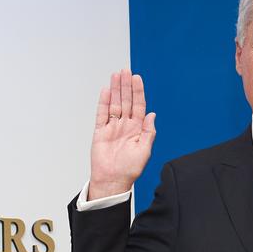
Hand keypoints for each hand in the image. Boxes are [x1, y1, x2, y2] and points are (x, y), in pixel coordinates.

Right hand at [88, 69, 156, 200]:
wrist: (112, 181)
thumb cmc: (129, 169)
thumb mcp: (144, 150)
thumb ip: (148, 132)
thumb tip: (152, 115)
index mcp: (137, 128)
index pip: (138, 105)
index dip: (138, 92)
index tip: (137, 78)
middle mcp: (125, 125)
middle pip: (126, 100)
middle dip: (126, 85)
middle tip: (125, 71)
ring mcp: (112, 127)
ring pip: (114, 104)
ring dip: (115, 89)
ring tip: (115, 75)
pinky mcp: (100, 131)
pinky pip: (102, 114)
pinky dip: (103, 102)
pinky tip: (106, 91)